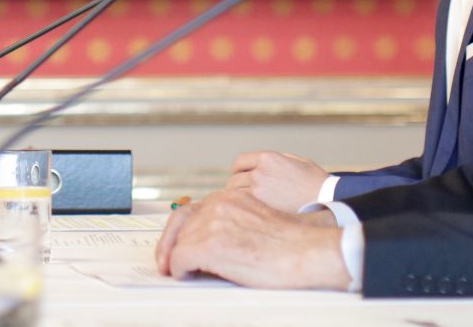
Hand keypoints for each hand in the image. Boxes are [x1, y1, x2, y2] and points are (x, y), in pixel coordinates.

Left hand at [156, 188, 348, 289]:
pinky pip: (182, 258)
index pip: (190, 210)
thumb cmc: (291, 245)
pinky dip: (180, 269)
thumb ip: (232, 223)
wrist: (308, 253)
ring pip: (180, 241)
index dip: (177, 231)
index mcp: (230, 198)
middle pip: (180, 223)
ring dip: (177, 259)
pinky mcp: (213, 245)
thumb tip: (210, 244)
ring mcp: (215, 223)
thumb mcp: (256, 221)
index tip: (172, 246)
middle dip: (170, 245)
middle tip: (165, 263)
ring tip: (181, 272)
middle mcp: (219, 204)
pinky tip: (186, 275)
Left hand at [226, 150, 329, 211]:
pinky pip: (243, 209)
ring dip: (237, 202)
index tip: (238, 179)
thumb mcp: (298, 163)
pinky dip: (243, 213)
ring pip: (234, 194)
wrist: (329, 202)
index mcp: (268, 158)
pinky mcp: (261, 208)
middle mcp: (260, 172)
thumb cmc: (317, 185)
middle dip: (237, 188)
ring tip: (242, 211)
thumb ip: (279, 161)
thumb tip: (265, 166)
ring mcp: (258, 190)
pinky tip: (249, 219)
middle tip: (239, 199)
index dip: (238, 171)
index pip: (241, 162)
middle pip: (234, 179)